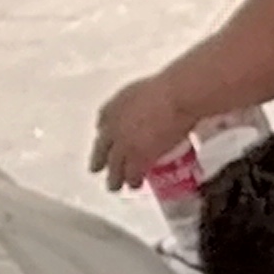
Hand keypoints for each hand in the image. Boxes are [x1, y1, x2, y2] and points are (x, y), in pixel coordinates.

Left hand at [89, 72, 191, 189]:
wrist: (178, 97)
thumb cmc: (173, 87)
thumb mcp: (151, 89)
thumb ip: (149, 101)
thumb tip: (162, 107)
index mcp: (115, 106)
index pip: (102, 122)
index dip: (105, 132)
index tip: (107, 137)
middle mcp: (113, 126)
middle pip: (101, 148)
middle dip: (99, 159)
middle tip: (96, 168)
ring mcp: (123, 144)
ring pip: (113, 166)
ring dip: (113, 178)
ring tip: (114, 187)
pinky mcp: (137, 159)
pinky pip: (131, 174)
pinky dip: (133, 181)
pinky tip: (135, 185)